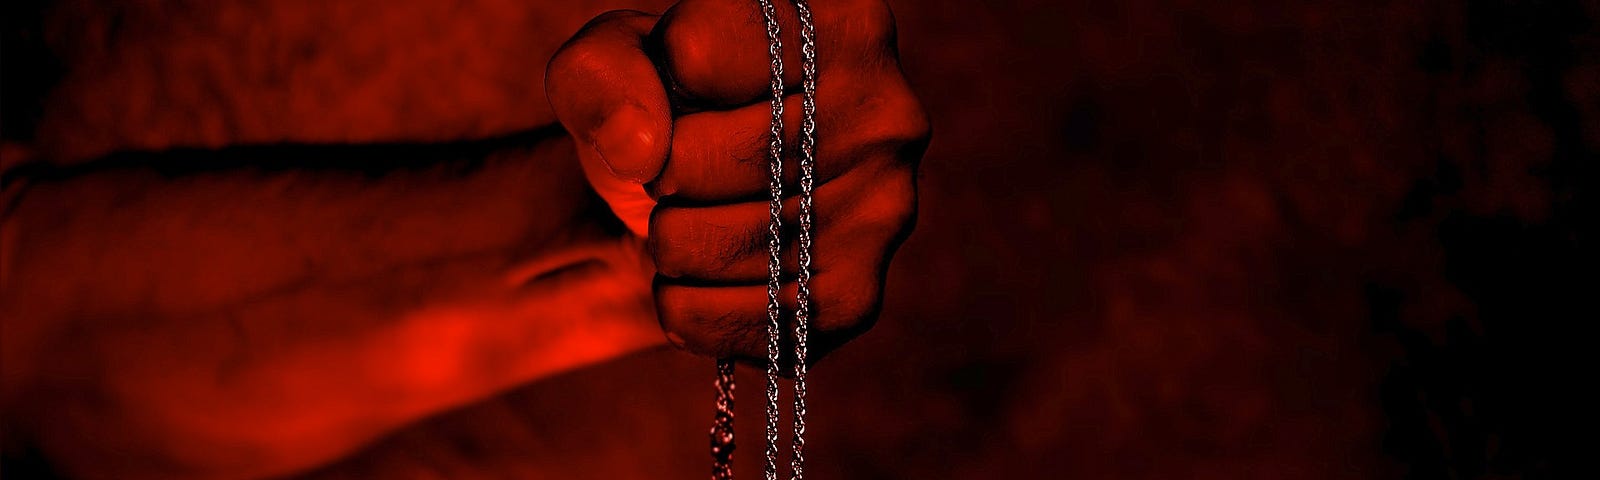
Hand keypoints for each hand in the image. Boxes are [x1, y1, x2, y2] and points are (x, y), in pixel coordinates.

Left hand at [546, 0, 928, 364]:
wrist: (698, 206)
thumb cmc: (664, 112)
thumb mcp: (613, 66)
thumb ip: (600, 77)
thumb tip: (642, 149)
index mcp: (842, 23)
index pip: (696, 54)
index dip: (656, 82)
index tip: (682, 92)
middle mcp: (886, 112)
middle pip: (701, 158)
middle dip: (660, 172)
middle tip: (681, 169)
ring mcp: (883, 210)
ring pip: (715, 245)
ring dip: (669, 243)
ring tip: (692, 220)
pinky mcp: (859, 296)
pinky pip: (737, 320)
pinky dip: (689, 308)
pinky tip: (701, 277)